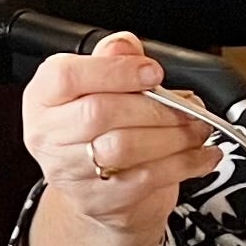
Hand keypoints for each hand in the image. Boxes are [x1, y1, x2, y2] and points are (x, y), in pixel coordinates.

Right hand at [18, 32, 218, 238]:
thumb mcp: (99, 87)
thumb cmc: (100, 130)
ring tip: (197, 128)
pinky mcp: (98, 201)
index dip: (115, 71)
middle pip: (99, 113)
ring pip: (124, 147)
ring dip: (173, 136)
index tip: (153, 72)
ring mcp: (69, 172)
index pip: (67, 77)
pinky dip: (184, 164)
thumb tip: (124, 44)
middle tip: (187, 106)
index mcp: (43, 98)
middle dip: (154, 106)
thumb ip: (112, 61)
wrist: (98, 192)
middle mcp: (47, 136)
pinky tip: (202, 155)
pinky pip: (146, 178)